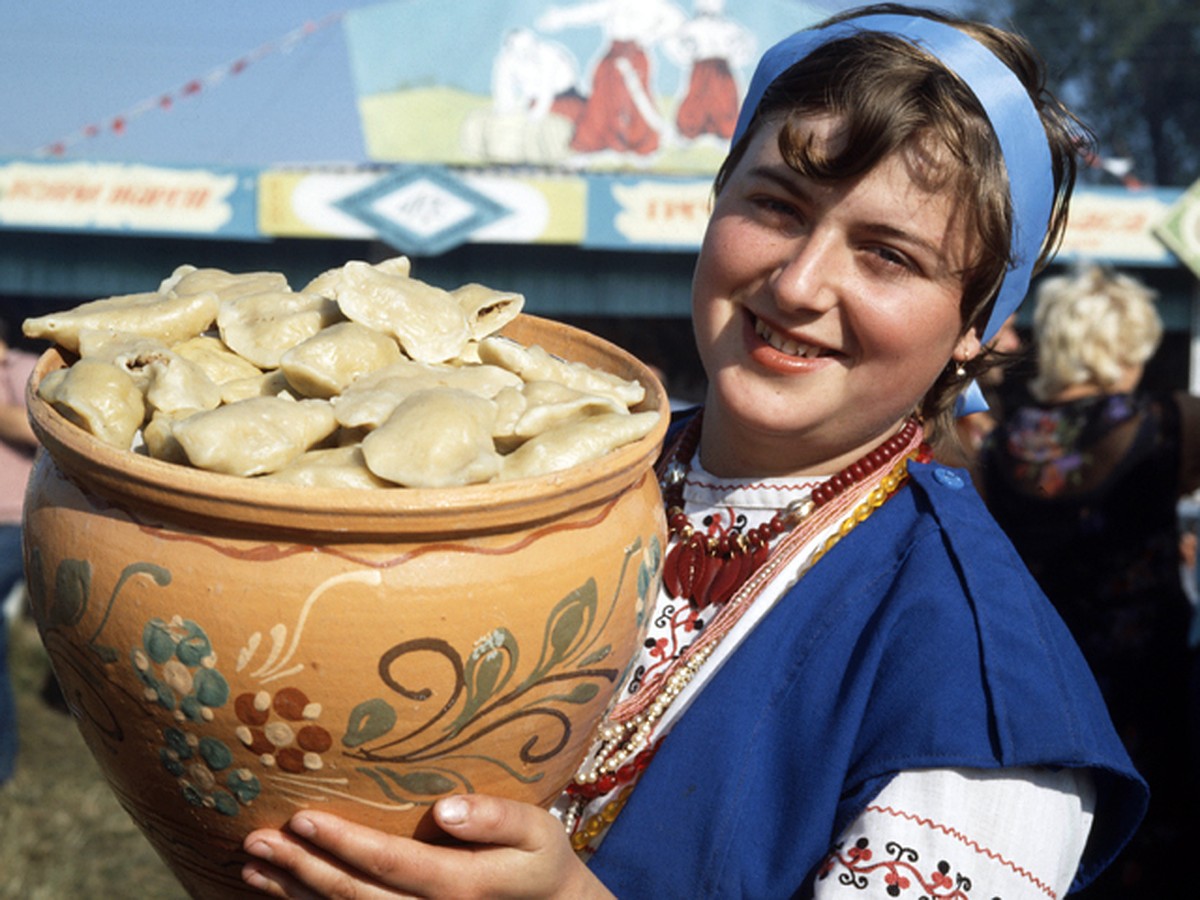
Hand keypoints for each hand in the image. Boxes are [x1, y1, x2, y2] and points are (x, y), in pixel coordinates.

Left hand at [241, 794, 614, 899]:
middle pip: (354, 898)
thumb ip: (495, 819)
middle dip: (302, 868)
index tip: (303, 816)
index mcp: (461, 886)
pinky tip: (277, 889)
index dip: (344, 843)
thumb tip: (444, 809)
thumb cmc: (539, 860)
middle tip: (256, 839)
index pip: (392, 864)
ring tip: (249, 864)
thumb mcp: (535, 831)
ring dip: (292, 892)